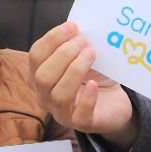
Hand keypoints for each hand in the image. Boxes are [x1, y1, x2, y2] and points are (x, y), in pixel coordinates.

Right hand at [30, 22, 136, 147]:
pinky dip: (87, 97)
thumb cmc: (94, 78)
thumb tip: (78, 27)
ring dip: (74, 70)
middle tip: (84, 42)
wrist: (115, 104)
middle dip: (63, 54)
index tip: (73, 26)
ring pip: (58, 94)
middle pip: (43, 76)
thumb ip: (77, 45)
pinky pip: (80, 114)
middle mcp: (45, 96)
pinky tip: (93, 84)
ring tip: (91, 54)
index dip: (52, 39)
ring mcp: (62, 113)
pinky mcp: (82, 124)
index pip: (35, 56)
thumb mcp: (84, 59)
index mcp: (40, 76)